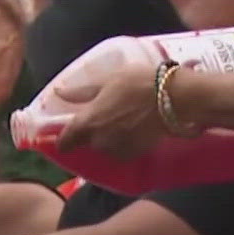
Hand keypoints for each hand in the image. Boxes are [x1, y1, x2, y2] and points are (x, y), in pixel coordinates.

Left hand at [48, 67, 171, 158]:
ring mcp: (118, 150)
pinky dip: (125, 142)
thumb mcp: (107, 81)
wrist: (174, 99)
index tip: (65, 135)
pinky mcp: (136, 154)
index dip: (63, 139)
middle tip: (106, 116)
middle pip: (88, 142)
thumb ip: (82, 91)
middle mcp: (99, 141)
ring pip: (106, 147)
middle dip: (93, 132)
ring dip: (109, 138)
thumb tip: (59, 93)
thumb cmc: (138, 83)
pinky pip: (122, 150)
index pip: (65, 141)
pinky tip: (135, 129)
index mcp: (88, 122)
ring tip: (123, 120)